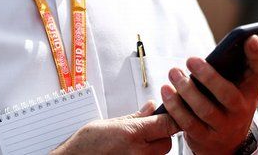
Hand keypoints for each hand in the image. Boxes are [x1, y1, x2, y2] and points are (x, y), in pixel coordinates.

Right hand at [51, 101, 178, 154]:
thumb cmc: (85, 145)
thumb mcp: (110, 124)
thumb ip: (135, 117)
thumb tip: (152, 107)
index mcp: (132, 135)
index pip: (168, 124)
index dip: (171, 117)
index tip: (170, 113)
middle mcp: (138, 153)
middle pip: (166, 142)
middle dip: (161, 134)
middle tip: (147, 130)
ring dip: (153, 148)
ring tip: (134, 144)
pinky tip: (130, 152)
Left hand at [161, 36, 257, 154]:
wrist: (228, 144)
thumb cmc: (231, 102)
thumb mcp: (241, 85)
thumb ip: (241, 65)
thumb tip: (245, 37)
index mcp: (252, 89)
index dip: (257, 54)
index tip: (250, 37)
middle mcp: (242, 109)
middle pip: (227, 94)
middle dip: (208, 76)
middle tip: (191, 59)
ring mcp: (225, 126)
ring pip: (205, 110)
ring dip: (186, 90)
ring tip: (174, 73)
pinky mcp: (206, 138)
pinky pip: (188, 124)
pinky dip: (176, 107)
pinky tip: (167, 92)